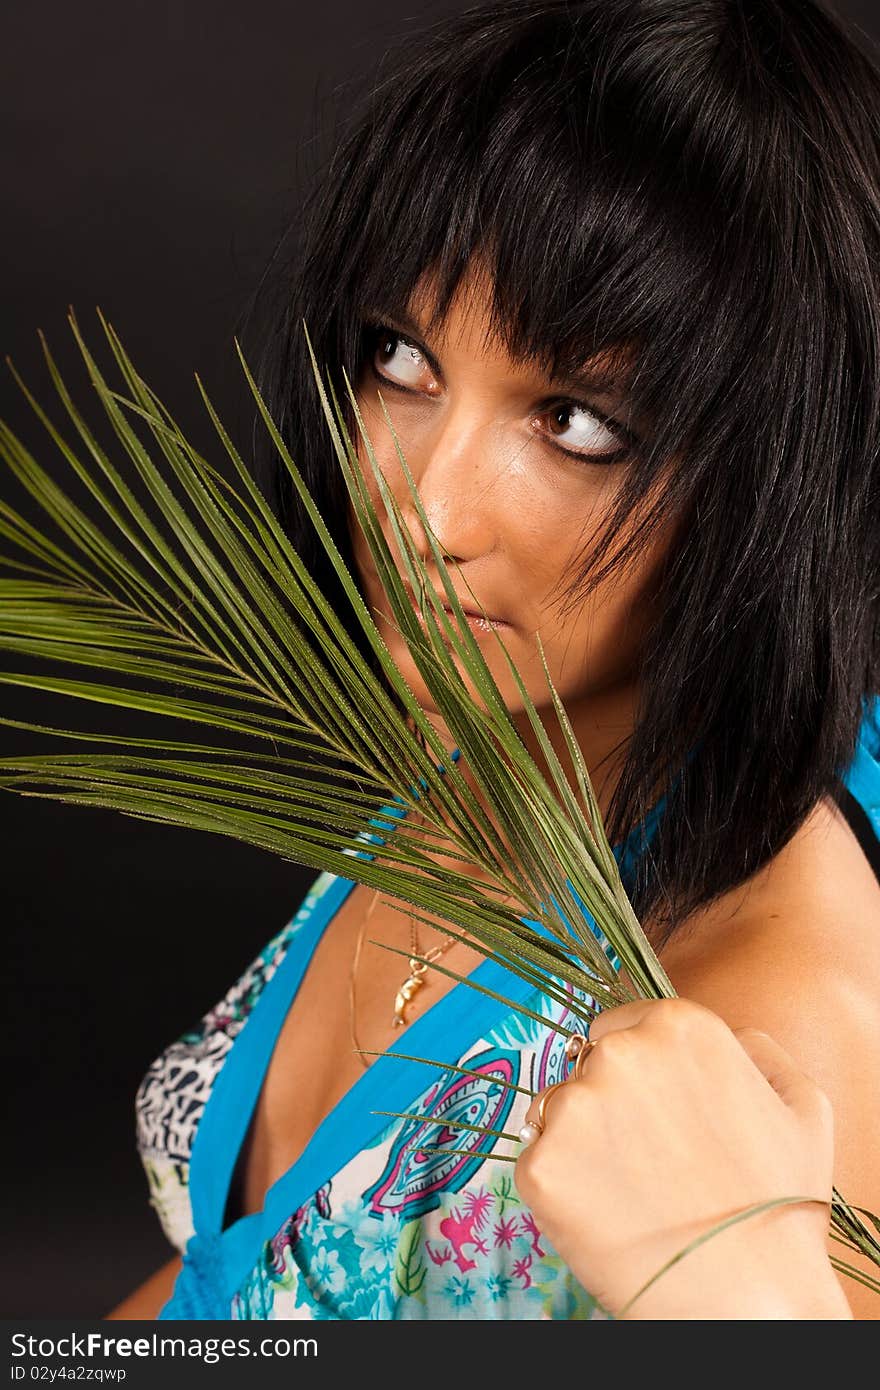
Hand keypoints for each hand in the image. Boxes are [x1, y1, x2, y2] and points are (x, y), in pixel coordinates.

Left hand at [515, 997, 851, 1318]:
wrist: (749, 1299)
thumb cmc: (780, 1206)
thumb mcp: (801, 1104)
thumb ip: (756, 1049)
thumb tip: (726, 1035)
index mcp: (677, 1026)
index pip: (619, 1028)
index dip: (634, 1074)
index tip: (651, 1113)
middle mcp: (620, 1054)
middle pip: (586, 1067)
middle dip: (607, 1105)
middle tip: (646, 1160)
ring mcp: (574, 1108)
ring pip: (555, 1112)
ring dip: (580, 1144)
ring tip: (630, 1194)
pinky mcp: (542, 1164)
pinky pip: (538, 1163)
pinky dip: (562, 1189)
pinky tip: (605, 1217)